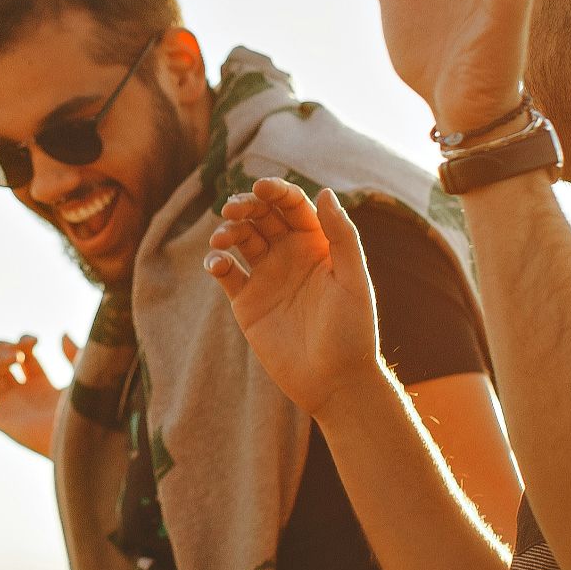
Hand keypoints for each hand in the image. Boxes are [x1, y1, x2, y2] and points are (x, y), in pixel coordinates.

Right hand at [0, 333, 76, 457]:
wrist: (76, 439)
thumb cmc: (83, 413)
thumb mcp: (81, 376)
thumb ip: (73, 354)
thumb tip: (61, 334)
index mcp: (41, 385)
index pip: (22, 356)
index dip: (23, 342)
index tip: (35, 342)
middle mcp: (22, 395)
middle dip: (4, 349)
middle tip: (19, 352)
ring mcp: (8, 406)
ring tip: (13, 361)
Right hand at [202, 179, 383, 417]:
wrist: (334, 382)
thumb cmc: (353, 332)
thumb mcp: (354, 280)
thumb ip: (342, 235)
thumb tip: (325, 192)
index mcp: (318, 245)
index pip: (293, 206)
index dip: (276, 191)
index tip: (261, 187)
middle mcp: (290, 256)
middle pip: (262, 216)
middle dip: (246, 206)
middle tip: (233, 209)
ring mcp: (267, 277)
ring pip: (240, 239)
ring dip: (228, 231)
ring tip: (222, 238)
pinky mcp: (247, 302)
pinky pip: (226, 273)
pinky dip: (216, 262)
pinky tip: (217, 264)